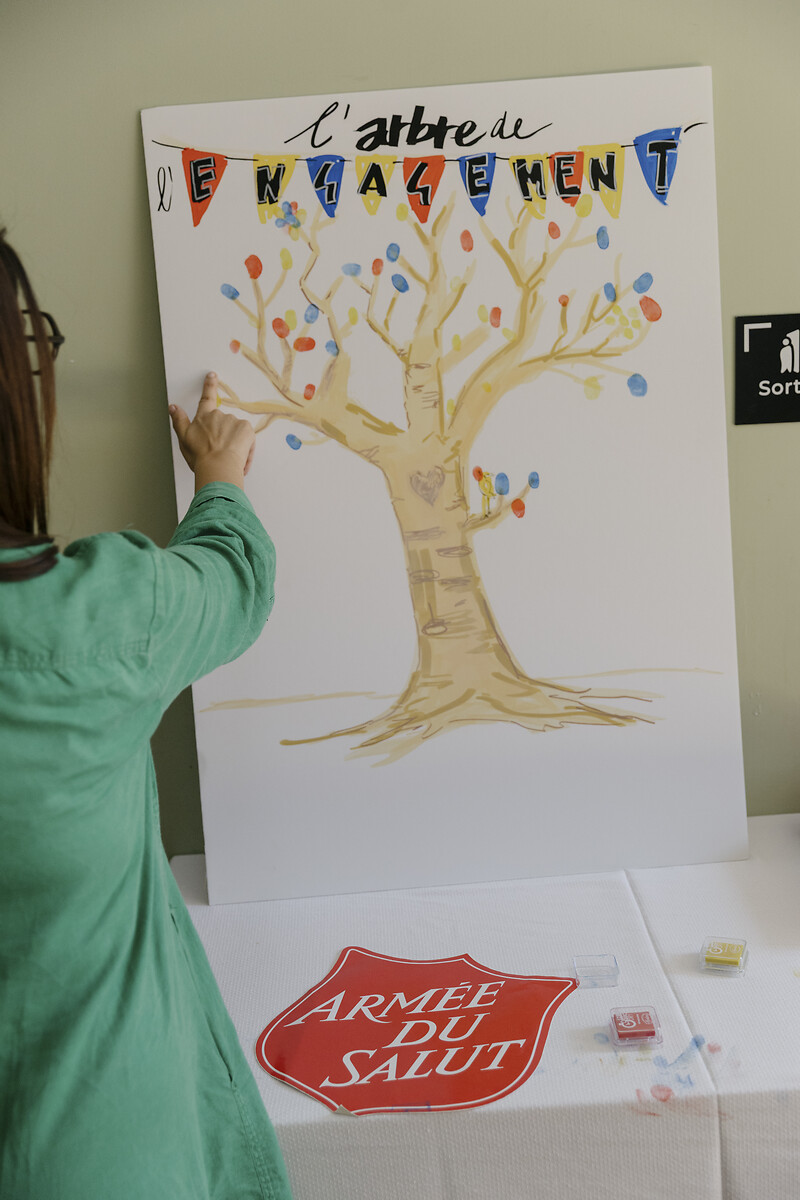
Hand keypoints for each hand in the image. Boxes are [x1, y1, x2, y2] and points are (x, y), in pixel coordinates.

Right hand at [170, 373, 254, 491]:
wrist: (218, 467)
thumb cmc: (200, 457)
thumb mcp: (183, 438)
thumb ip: (179, 420)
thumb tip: (173, 406)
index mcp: (204, 417)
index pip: (206, 397)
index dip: (209, 385)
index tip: (213, 375)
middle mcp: (219, 416)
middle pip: (223, 423)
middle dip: (223, 435)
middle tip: (218, 452)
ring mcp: (234, 421)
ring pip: (236, 432)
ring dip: (234, 443)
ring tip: (227, 457)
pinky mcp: (247, 429)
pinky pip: (247, 438)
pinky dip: (245, 448)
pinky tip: (237, 458)